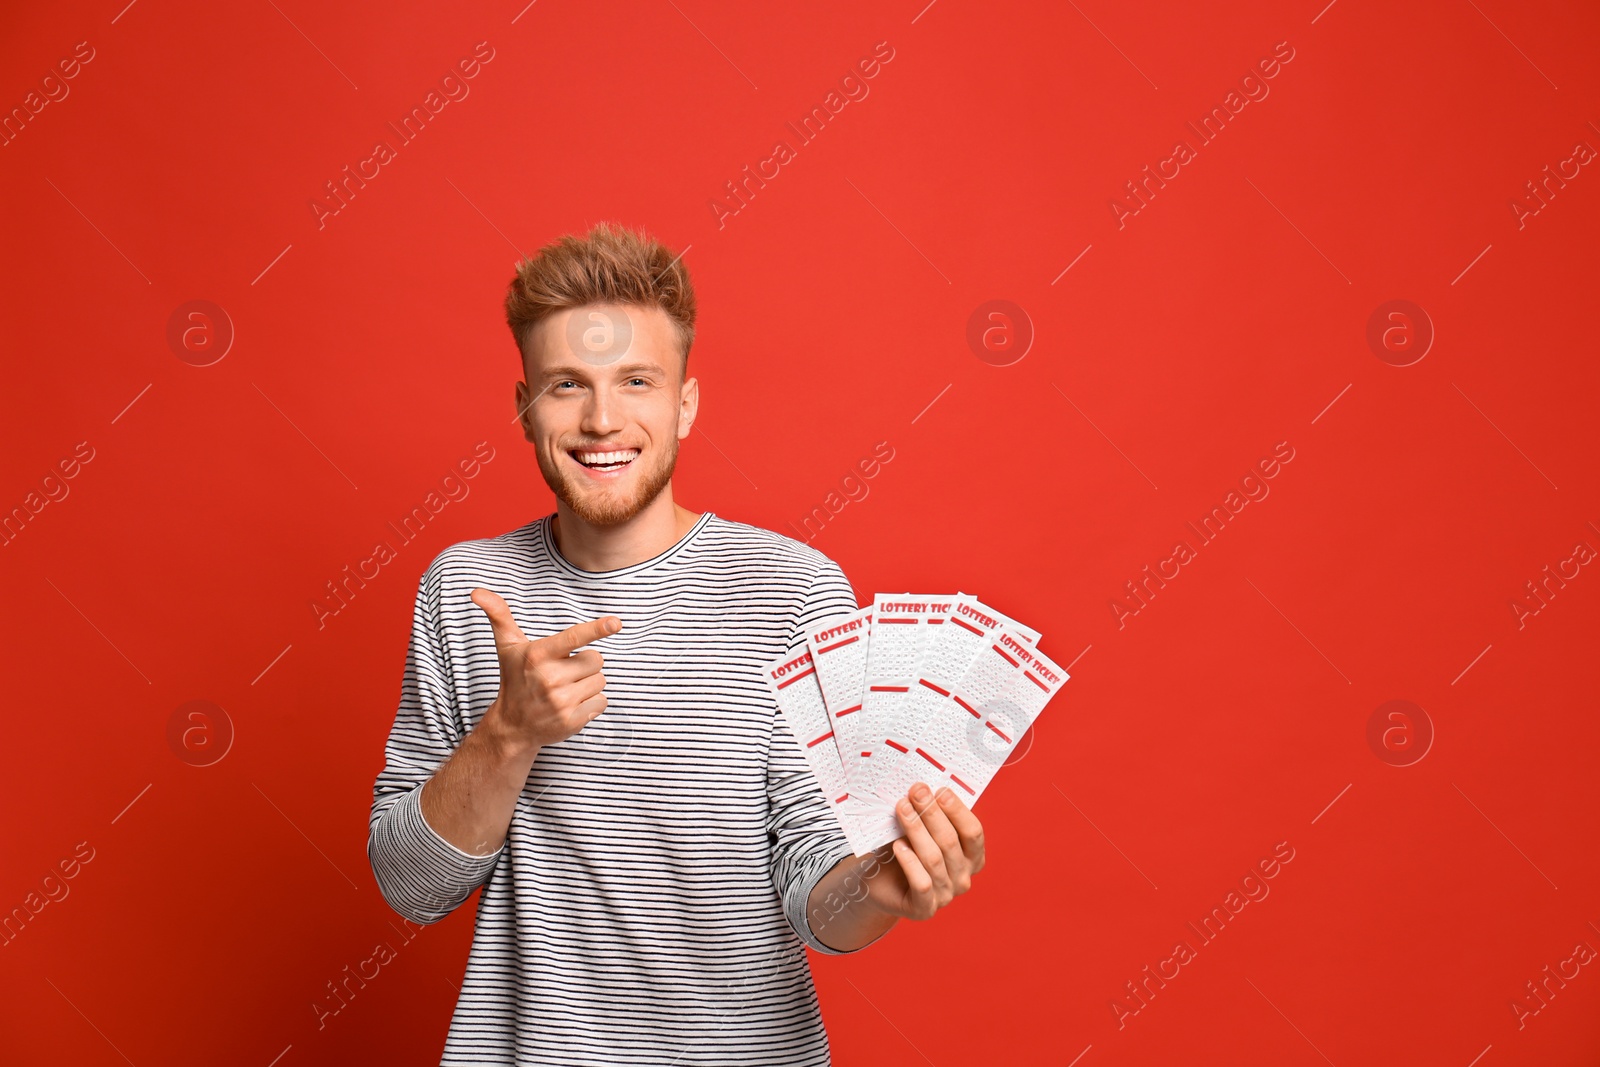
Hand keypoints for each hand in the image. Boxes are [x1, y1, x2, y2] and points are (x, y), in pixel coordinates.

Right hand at [470, 588, 619, 751]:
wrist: (512, 727)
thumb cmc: (515, 679)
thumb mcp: (507, 647)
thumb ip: (499, 615)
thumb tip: (476, 591)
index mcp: (538, 656)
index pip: (573, 638)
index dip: (596, 629)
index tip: (615, 622)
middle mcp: (549, 679)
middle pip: (596, 659)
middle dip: (585, 663)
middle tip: (563, 671)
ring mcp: (561, 702)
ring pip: (600, 680)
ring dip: (588, 683)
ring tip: (565, 689)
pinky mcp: (572, 722)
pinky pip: (602, 702)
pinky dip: (591, 703)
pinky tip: (570, 705)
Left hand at [863, 782, 985, 920]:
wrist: (879, 881)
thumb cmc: (904, 849)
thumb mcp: (918, 827)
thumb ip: (926, 812)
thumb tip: (922, 788)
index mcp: (972, 856)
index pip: (973, 832)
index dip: (957, 810)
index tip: (939, 790)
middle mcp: (963, 878)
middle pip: (951, 842)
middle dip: (931, 813)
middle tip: (916, 791)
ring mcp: (946, 895)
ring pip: (934, 858)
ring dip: (917, 830)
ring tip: (902, 808)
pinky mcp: (924, 908)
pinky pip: (922, 883)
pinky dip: (910, 862)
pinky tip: (898, 845)